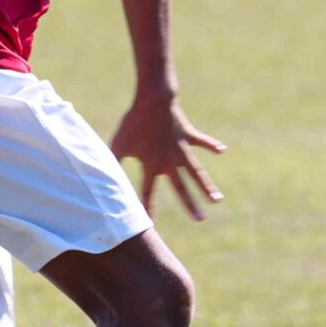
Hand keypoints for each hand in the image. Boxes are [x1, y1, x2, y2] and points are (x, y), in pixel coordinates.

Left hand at [110, 94, 224, 221]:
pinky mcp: (188, 135)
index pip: (148, 192)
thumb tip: (102, 179)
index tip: (150, 225)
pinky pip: (202, 142)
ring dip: (208, 186)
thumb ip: (113, 163)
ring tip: (217, 199)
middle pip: (181, 188)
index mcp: (151, 165)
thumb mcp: (118, 144)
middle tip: (200, 219)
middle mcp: (170, 161)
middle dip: (191, 205)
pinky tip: (222, 151)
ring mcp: (181, 149)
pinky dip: (212, 145)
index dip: (147, 208)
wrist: (153, 101)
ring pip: (197, 172)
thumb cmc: (133, 123)